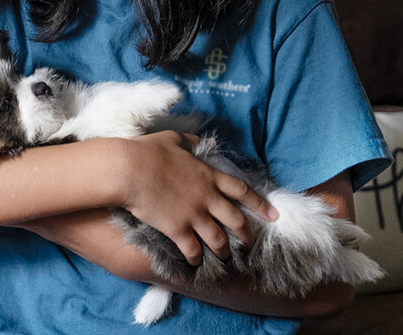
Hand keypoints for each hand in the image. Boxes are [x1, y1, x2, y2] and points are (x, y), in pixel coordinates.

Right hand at [115, 131, 277, 265]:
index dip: (260, 204)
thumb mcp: (173, 139)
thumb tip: (205, 142)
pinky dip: (196, 258)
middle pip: (236, 220)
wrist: (129, 170)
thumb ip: (192, 142)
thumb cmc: (148, 151)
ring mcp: (193, 215)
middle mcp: (207, 197)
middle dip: (247, 234)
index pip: (242, 191)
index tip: (273, 215)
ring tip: (225, 258)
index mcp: (209, 175)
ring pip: (219, 239)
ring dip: (224, 250)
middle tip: (250, 244)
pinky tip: (195, 263)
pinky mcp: (177, 230)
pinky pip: (192, 250)